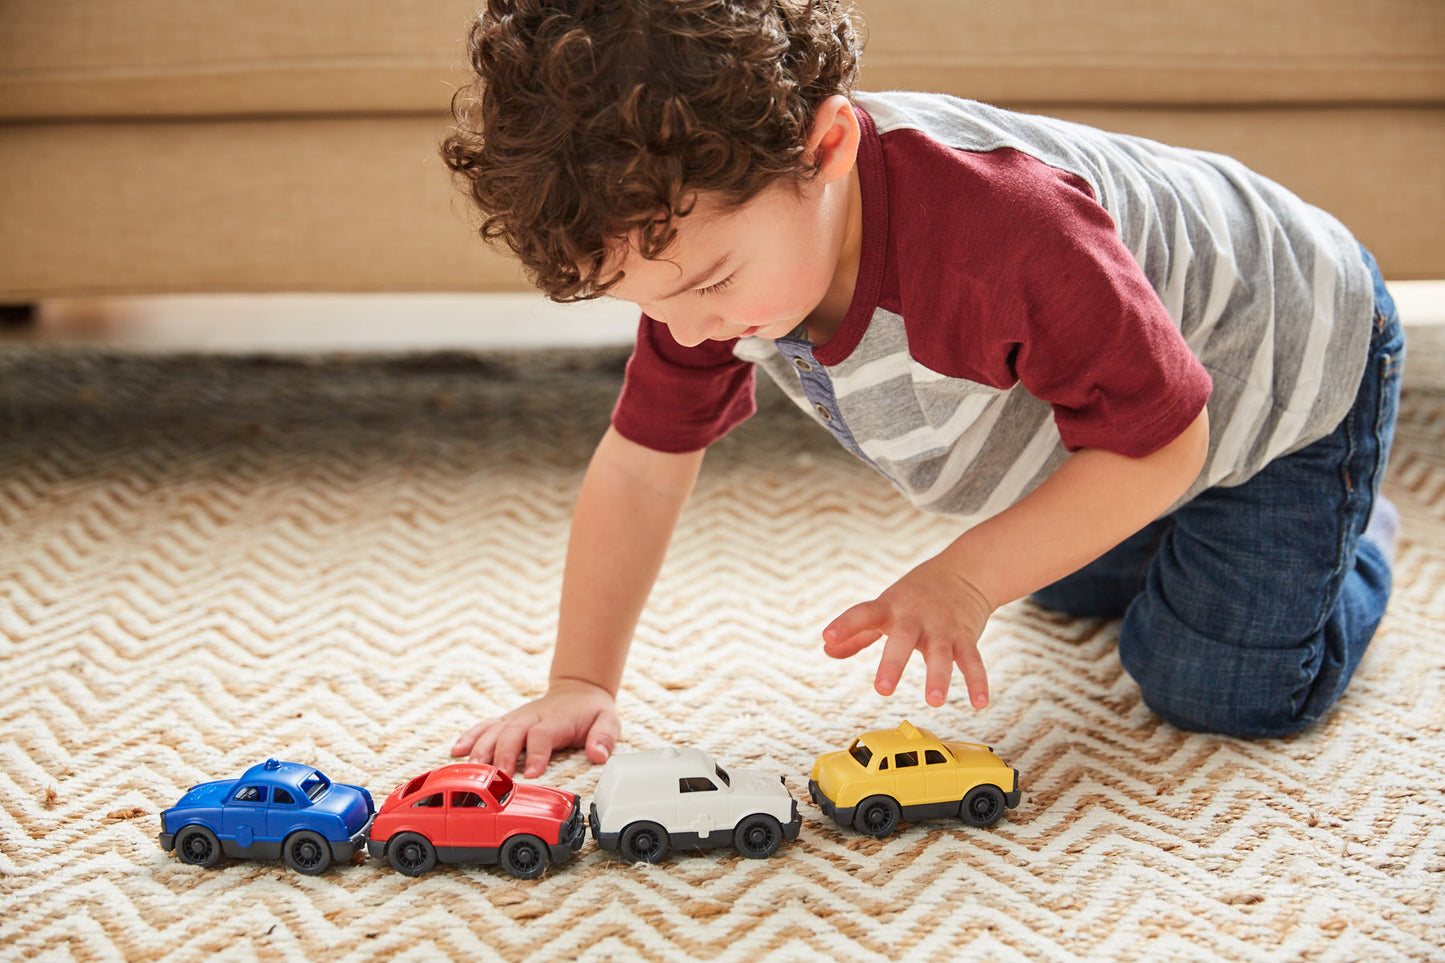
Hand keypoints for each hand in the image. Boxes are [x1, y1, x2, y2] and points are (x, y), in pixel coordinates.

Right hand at [451, 678, 619, 777]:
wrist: (577, 690)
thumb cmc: (591, 711)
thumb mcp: (608, 721)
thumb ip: (604, 737)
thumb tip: (598, 755)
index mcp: (556, 720)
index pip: (543, 735)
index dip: (537, 753)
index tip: (533, 774)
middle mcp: (532, 717)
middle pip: (512, 734)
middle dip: (504, 755)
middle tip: (499, 777)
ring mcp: (516, 719)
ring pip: (494, 731)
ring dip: (482, 750)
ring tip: (473, 770)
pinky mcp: (507, 721)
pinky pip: (485, 727)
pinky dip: (469, 737)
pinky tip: (456, 752)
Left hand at [822, 554, 994, 708]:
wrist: (964, 572)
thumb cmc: (914, 596)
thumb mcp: (884, 607)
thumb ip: (857, 632)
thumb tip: (828, 649)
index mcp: (889, 608)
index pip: (863, 614)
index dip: (845, 624)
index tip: (828, 635)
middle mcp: (914, 617)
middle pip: (903, 639)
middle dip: (893, 663)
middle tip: (882, 690)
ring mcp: (942, 627)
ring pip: (941, 652)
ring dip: (938, 676)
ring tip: (934, 701)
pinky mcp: (965, 636)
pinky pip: (972, 660)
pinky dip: (977, 681)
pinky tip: (979, 703)